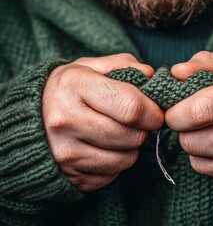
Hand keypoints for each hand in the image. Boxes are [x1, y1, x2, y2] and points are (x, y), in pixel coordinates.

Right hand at [43, 54, 163, 191]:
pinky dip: (115, 163)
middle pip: (131, 136)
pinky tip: (103, 148)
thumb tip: (151, 77)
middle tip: (135, 122)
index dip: (153, 112)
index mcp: (74, 86)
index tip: (155, 113)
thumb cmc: (68, 90)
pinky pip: (113, 175)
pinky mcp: (70, 175)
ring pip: (126, 159)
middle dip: (142, 130)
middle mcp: (65, 121)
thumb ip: (124, 65)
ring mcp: (65, 152)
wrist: (29, 118)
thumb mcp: (90, 66)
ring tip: (117, 133)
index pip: (131, 107)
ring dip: (130, 147)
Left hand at [166, 51, 212, 192]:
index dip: (176, 112)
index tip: (172, 110)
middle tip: (191, 119)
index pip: (202, 109)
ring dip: (193, 144)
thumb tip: (175, 73)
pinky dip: (204, 159)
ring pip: (197, 158)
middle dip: (182, 129)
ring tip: (210, 130)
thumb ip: (208, 64)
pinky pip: (207, 171)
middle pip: (193, 139)